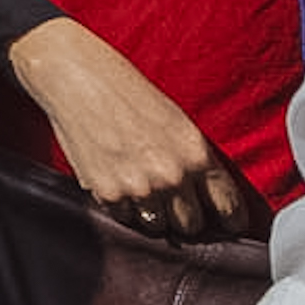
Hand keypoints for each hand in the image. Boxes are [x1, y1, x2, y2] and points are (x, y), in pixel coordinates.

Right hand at [8, 14, 260, 237]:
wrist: (75, 76)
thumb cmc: (126, 92)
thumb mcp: (176, 122)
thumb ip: (196, 163)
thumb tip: (207, 201)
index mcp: (197, 155)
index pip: (229, 209)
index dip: (228, 219)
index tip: (223, 222)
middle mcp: (172, 175)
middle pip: (191, 226)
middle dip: (183, 215)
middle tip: (170, 199)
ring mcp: (139, 187)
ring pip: (158, 227)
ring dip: (151, 213)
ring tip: (139, 186)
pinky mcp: (107, 192)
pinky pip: (124, 217)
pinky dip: (121, 205)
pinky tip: (115, 179)